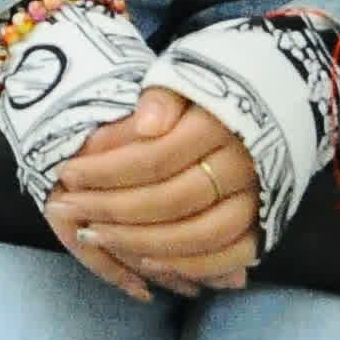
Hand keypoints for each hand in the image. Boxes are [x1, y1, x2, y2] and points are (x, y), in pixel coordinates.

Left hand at [45, 85, 262, 297]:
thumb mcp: (184, 76)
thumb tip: (145, 125)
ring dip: (142, 242)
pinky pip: (232, 254)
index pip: (154, 158)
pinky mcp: (266, 224)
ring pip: (201, 235)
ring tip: (94, 236)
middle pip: (172, 201)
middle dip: (112, 210)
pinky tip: (147, 260)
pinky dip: (191, 264)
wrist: (272, 99)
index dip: (106, 171)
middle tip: (67, 209)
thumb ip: (160, 98)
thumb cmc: (209, 90)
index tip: (67, 174)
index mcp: (219, 125)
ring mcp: (258, 199)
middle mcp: (243, 166)